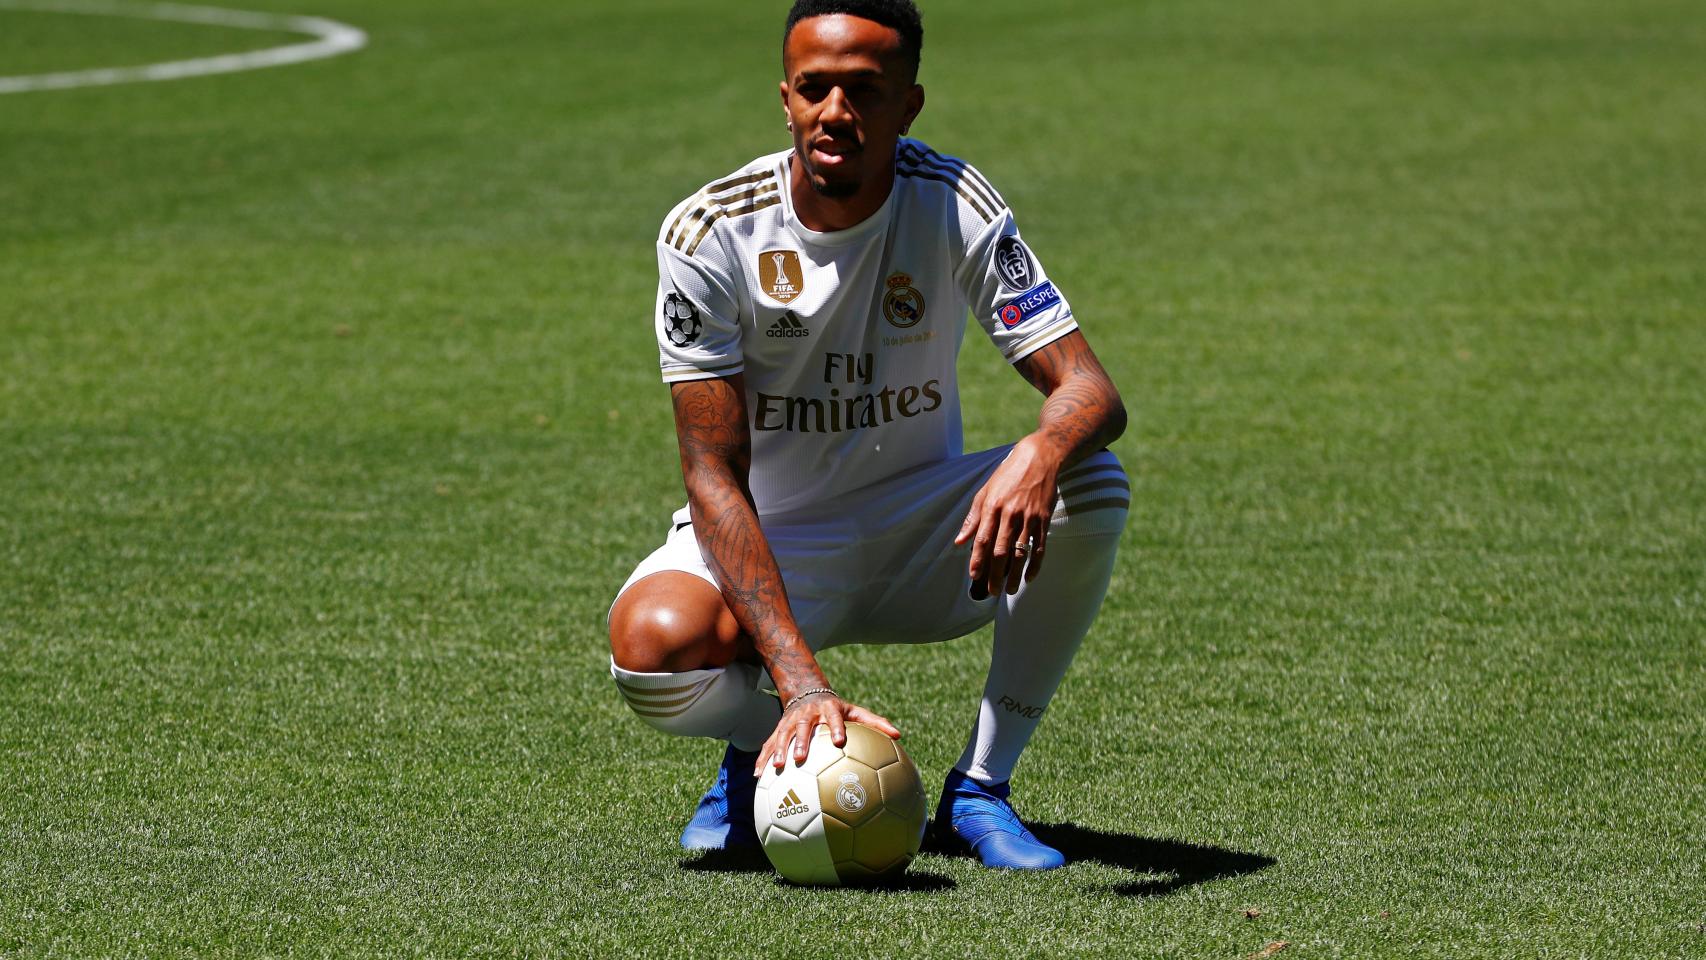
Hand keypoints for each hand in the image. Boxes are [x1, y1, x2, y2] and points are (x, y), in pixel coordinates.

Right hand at [754, 692, 900, 775]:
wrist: (807, 692)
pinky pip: (768, 744)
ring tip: (777, 767)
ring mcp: (790, 721)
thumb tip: (899, 735)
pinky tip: (758, 776)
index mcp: (828, 710)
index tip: (839, 741)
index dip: (835, 727)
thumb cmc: (837, 709)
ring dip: (779, 750)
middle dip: (800, 741)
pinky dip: (763, 758)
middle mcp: (808, 714)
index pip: (833, 718)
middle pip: (803, 727)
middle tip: (800, 757)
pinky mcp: (778, 729)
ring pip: (782, 735)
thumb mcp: (855, 711)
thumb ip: (876, 723)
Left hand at [956, 435, 1058, 598]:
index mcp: (992, 506)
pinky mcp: (1044, 519)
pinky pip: (1040, 547)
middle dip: (995, 574)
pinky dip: (1035, 564)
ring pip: (1021, 553)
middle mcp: (1010, 513)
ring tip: (1010, 590)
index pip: (982, 539)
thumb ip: (973, 518)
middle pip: (1000, 551)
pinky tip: (1029, 577)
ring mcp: (1029, 517)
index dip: (977, 560)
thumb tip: (959, 541)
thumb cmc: (1008, 475)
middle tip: (991, 591)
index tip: (973, 576)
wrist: (1039, 459)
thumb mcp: (985, 491)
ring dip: (1015, 575)